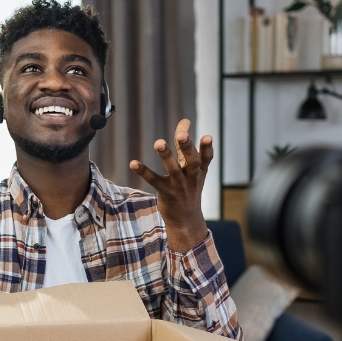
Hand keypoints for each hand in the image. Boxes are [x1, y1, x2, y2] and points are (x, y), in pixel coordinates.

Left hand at [130, 118, 211, 252]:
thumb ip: (184, 145)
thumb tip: (184, 120)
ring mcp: (179, 186)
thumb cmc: (188, 188)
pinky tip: (133, 163)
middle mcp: (191, 177)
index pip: (205, 157)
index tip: (207, 136)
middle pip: (192, 161)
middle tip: (182, 135)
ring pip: (173, 170)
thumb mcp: (191, 168)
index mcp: (199, 171)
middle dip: (187, 147)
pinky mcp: (166, 193)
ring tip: (159, 142)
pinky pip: (154, 181)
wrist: (186, 220)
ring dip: (166, 156)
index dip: (207, 147)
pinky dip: (144, 171)